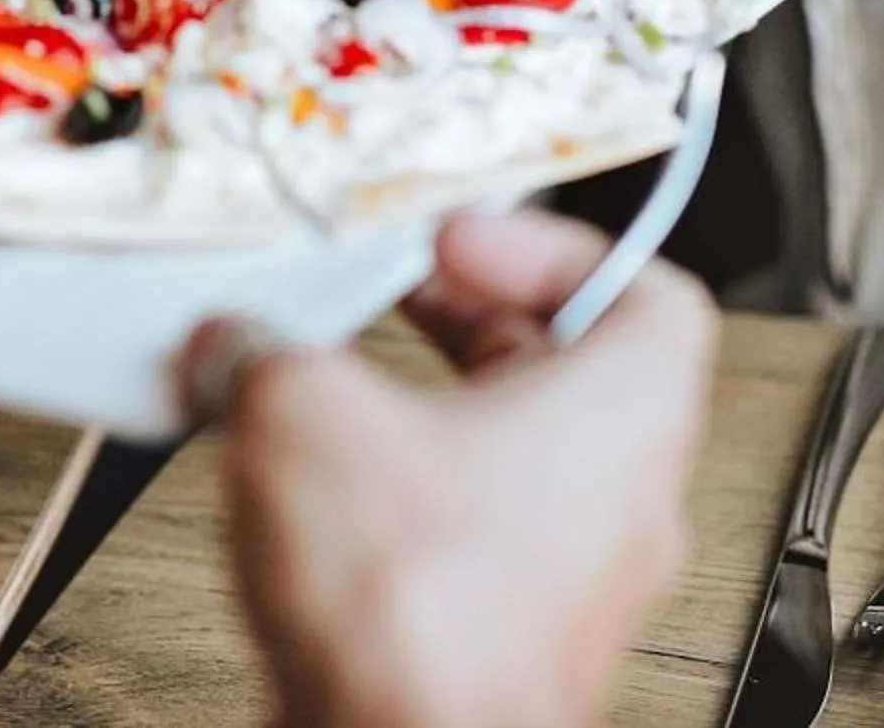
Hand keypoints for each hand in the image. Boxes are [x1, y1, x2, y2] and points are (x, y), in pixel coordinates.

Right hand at [192, 212, 715, 727]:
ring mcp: (572, 584)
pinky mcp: (508, 643)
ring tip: (336, 387)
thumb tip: (230, 344)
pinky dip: (409, 497)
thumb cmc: (415, 615)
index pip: (653, 297)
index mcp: (627, 418)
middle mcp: (623, 503)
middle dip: (468, 320)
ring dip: (430, 409)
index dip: (556, 246)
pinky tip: (321, 487)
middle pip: (569, 371)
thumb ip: (263, 351)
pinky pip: (476, 538)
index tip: (465, 241)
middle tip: (389, 292)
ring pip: (516, 459)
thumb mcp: (303, 411)